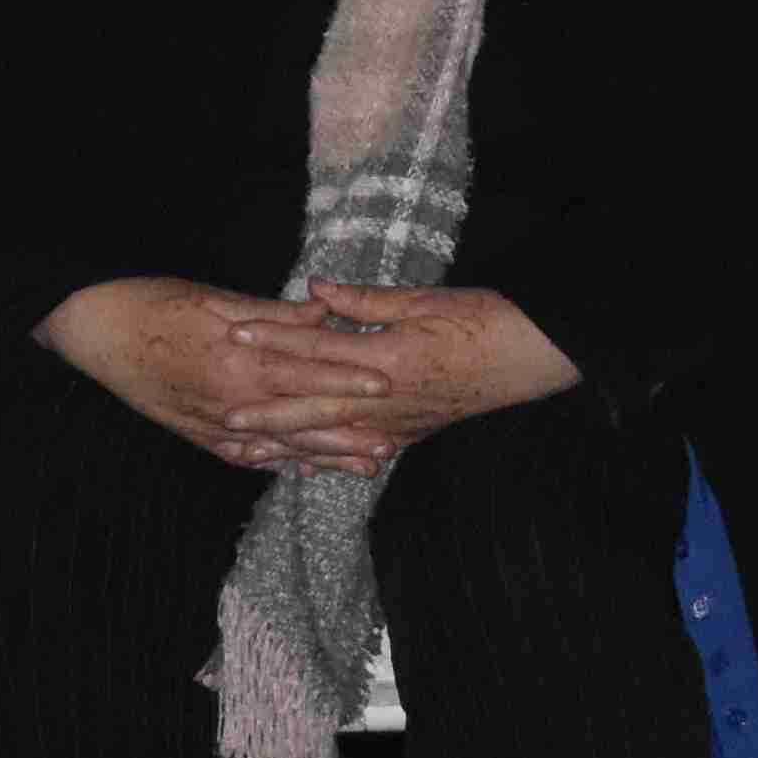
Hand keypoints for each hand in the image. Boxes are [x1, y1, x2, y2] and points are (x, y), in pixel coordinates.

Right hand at [33, 277, 395, 473]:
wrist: (94, 330)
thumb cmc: (153, 303)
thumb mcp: (216, 300)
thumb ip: (274, 314)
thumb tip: (324, 312)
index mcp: (239, 360)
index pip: (307, 373)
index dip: (349, 380)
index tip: (388, 386)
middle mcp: (230, 401)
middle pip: (301, 420)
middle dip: (348, 434)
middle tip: (389, 445)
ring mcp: (211, 424)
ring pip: (279, 446)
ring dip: (323, 458)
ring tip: (362, 469)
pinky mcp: (195, 434)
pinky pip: (243, 457)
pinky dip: (276, 464)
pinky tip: (301, 470)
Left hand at [224, 282, 579, 473]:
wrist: (534, 357)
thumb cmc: (485, 321)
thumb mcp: (426, 299)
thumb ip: (367, 302)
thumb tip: (316, 291)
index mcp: (387, 358)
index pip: (317, 348)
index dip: (274, 341)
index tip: (235, 335)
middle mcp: (387, 400)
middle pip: (315, 407)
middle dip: (266, 414)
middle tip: (223, 419)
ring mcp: (399, 423)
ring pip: (333, 438)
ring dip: (289, 446)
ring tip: (250, 453)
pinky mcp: (411, 434)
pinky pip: (361, 451)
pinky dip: (330, 460)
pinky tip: (306, 467)